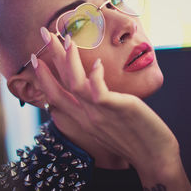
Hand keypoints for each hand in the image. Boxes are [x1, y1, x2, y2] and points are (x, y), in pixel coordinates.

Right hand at [31, 28, 190, 189]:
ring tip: (66, 39)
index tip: (35, 58)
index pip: (55, 96)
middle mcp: (86, 117)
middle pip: (59, 85)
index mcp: (82, 119)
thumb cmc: (135, 137)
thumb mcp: (108, 123)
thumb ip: (97, 108)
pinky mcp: (115, 109)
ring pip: (75, 84)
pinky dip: (95, 75)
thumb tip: (95, 89)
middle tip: (43, 33)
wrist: (154, 157)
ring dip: (68, 60)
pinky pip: (98, 91)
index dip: (43, 76)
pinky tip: (98, 62)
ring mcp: (99, 114)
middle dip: (49, 57)